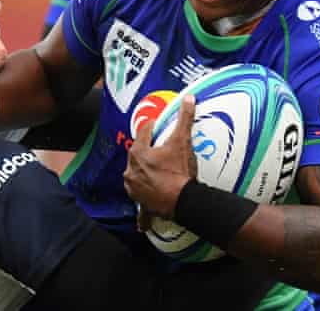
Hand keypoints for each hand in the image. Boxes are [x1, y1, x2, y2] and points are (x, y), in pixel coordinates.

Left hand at [124, 95, 196, 229]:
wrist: (182, 201)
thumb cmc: (179, 171)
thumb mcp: (182, 142)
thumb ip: (185, 118)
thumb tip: (189, 98)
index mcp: (138, 153)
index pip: (143, 132)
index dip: (152, 127)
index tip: (158, 126)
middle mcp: (130, 170)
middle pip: (138, 154)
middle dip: (147, 151)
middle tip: (161, 150)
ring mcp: (134, 188)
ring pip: (136, 176)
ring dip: (143, 174)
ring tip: (158, 172)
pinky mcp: (141, 204)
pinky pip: (141, 207)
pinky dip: (144, 209)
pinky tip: (142, 220)